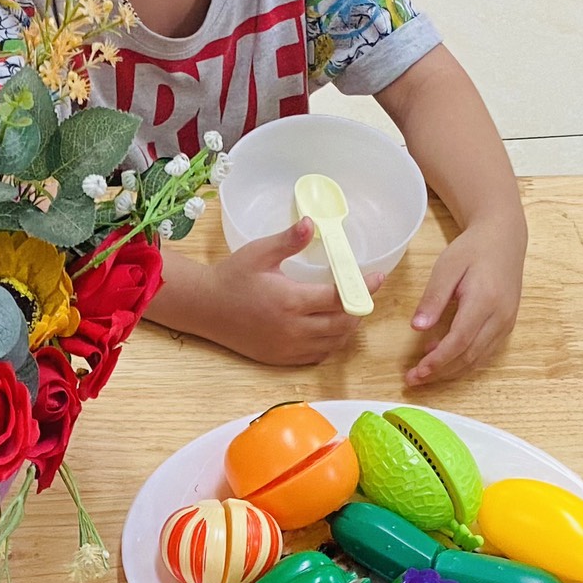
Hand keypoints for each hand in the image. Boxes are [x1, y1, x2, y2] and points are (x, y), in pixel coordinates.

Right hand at [193, 222, 377, 366]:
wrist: (205, 308)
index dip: (363, 288)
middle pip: (343, 324)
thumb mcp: (259, 253)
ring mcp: (288, 347)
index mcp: (290, 301)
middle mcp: (293, 329)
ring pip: (334, 343)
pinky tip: (330, 328)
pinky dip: (331, 343)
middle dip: (359, 308)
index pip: (340, 298)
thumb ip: (289, 240)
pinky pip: (318, 355)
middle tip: (362, 291)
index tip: (377, 277)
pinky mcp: (281, 358)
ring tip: (349, 308)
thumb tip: (312, 223)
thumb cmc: (231, 277)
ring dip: (347, 326)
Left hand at [406, 211, 524, 385]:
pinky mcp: (507, 325)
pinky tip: (442, 356)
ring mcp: (507, 323)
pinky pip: (485, 352)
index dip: (437, 361)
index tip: (416, 371)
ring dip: (450, 371)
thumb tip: (418, 328)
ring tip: (423, 373)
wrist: (503, 239)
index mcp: (485, 300)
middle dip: (440, 372)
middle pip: (469, 356)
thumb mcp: (447, 267)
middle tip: (413, 379)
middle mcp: (500, 316)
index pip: (460, 341)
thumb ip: (433, 298)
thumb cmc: (473, 250)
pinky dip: (463, 360)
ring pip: (478, 359)